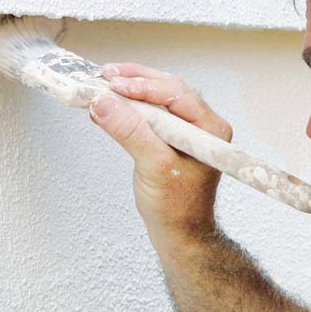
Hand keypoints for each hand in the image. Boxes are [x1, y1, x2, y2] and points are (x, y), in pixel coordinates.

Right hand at [90, 63, 232, 244]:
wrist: (179, 234)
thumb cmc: (178, 208)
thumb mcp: (154, 167)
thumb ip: (130, 132)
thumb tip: (105, 103)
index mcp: (209, 129)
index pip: (176, 93)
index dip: (143, 85)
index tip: (113, 85)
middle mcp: (200, 125)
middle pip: (165, 90)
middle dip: (133, 81)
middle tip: (104, 77)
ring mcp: (183, 132)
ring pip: (153, 101)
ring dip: (126, 94)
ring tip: (100, 86)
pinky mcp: (167, 140)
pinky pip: (146, 116)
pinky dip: (125, 110)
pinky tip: (105, 107)